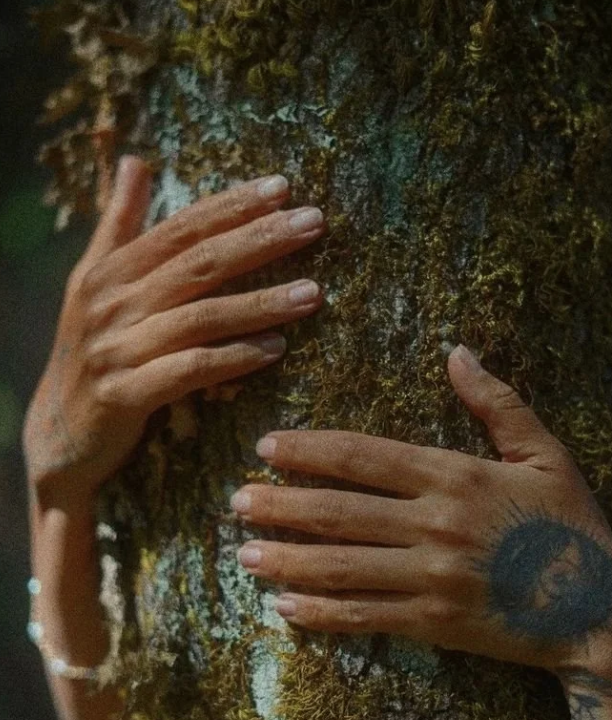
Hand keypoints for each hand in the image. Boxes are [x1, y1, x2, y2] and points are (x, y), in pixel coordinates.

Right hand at [23, 156, 325, 509]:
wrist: (59, 429)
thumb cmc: (92, 349)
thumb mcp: (96, 281)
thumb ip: (119, 223)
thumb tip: (134, 160)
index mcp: (111, 272)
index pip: (181, 228)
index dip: (231, 205)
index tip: (282, 187)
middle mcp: (113, 303)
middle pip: (198, 264)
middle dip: (259, 240)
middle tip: (313, 222)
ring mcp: (118, 349)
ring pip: (201, 317)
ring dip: (261, 303)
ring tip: (313, 293)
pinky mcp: (126, 394)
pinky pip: (189, 371)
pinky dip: (234, 359)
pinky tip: (276, 350)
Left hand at [232, 345, 611, 675]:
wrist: (599, 608)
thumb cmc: (570, 523)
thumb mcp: (544, 453)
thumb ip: (498, 402)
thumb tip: (458, 350)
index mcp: (454, 476)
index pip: (364, 457)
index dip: (310, 450)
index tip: (268, 447)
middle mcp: (435, 525)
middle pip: (339, 512)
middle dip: (281, 505)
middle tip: (236, 500)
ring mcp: (432, 578)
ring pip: (341, 567)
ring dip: (286, 560)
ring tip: (243, 555)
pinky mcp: (435, 624)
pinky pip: (366, 618)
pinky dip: (322, 615)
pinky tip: (284, 610)